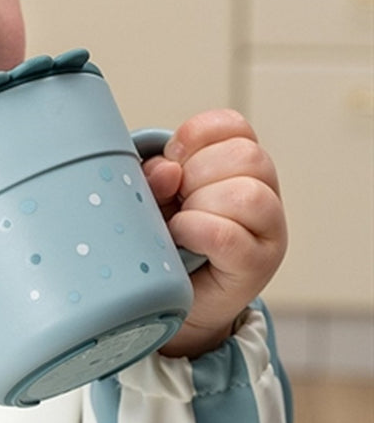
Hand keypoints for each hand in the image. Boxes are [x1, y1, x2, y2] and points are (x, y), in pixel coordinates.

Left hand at [142, 109, 286, 358]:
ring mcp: (268, 230)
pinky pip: (229, 236)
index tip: (172, 160)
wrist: (168, 296)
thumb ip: (154, 175)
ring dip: (201, 204)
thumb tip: (168, 170)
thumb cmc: (163, 236)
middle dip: (198, 173)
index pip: (234, 126)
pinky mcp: (258, 265)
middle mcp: (265, 193)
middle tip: (178, 199)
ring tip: (181, 222)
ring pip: (249, 194)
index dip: (195, 136)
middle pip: (247, 156)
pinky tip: (181, 238)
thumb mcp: (153, 196)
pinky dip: (196, 231)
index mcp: (240, 165)